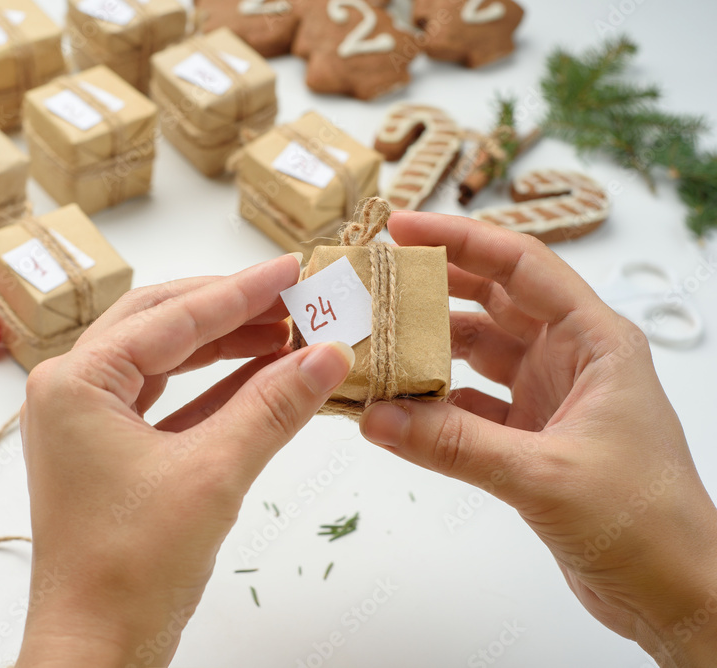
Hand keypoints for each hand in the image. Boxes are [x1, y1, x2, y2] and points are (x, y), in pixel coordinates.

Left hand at [17, 254, 354, 666]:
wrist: (97, 649)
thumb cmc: (133, 568)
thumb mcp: (214, 474)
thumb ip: (273, 405)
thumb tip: (330, 353)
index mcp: (75, 381)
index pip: (173, 317)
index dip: (242, 291)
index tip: (295, 268)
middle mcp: (71, 390)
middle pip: (162, 324)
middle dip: (231, 310)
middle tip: (295, 296)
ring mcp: (87, 420)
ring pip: (165, 360)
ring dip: (226, 346)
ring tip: (289, 331)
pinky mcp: (109, 450)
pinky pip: (167, 400)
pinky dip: (215, 388)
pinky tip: (263, 375)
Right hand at [361, 212, 716, 667]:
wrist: (676, 592)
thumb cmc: (646, 523)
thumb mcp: (545, 475)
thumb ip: (455, 446)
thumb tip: (377, 417)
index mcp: (596, 341)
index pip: (522, 266)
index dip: (460, 239)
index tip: (402, 228)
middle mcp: (572, 358)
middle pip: (493, 300)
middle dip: (434, 285)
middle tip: (374, 277)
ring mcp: (550, 395)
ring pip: (477, 352)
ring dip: (428, 348)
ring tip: (374, 340)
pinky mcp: (532, 435)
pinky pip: (471, 404)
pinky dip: (434, 403)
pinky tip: (397, 407)